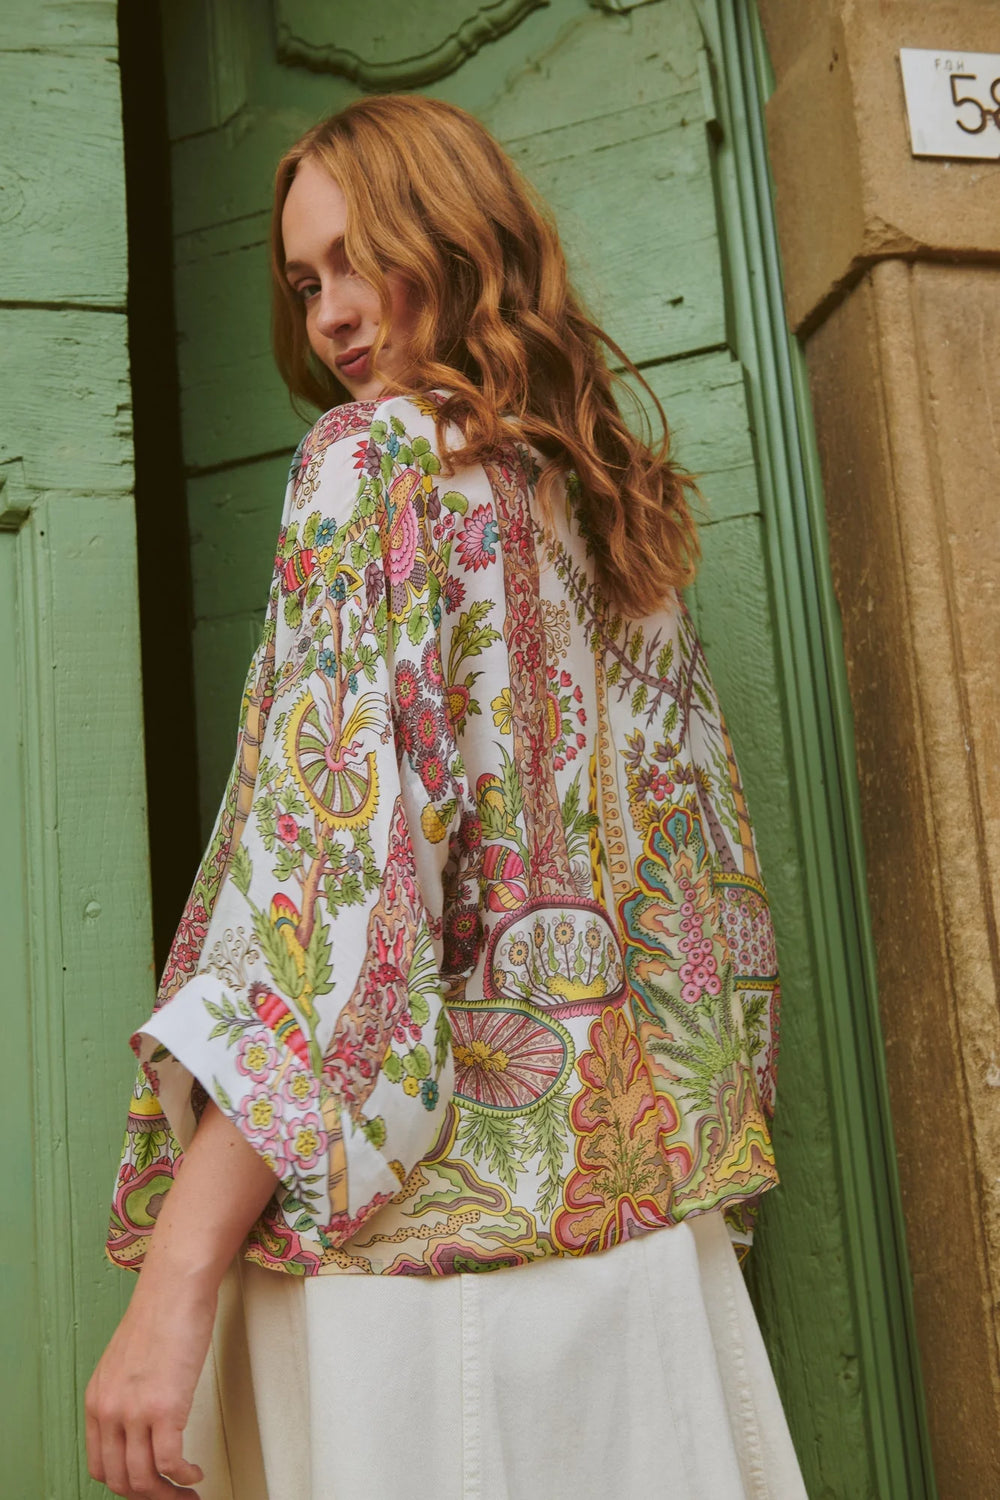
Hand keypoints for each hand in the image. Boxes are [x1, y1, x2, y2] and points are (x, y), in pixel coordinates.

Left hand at [86, 1100, 279, 1496]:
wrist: (175, 1285)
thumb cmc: (162, 1312)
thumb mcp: (128, 1360)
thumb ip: (126, 1394)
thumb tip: (141, 1424)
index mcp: (98, 1399)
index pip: (100, 1466)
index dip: (126, 1485)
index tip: (150, 1486)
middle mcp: (110, 1409)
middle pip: (120, 1480)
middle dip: (149, 1497)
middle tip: (173, 1496)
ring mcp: (135, 1411)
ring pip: (145, 1479)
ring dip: (169, 1493)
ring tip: (188, 1490)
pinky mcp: (165, 1408)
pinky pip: (170, 1463)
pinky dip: (184, 1475)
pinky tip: (196, 1471)